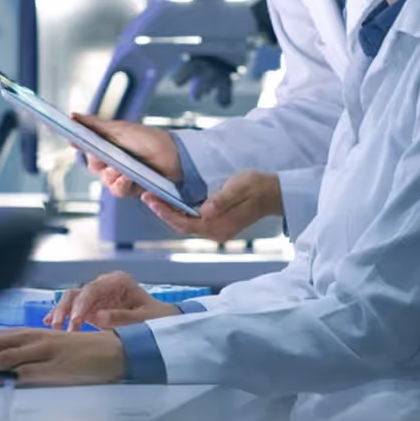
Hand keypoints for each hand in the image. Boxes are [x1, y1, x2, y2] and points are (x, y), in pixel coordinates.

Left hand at [0, 328, 126, 385]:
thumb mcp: (52, 345)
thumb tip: (1, 364)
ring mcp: (46, 353)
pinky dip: (10, 378)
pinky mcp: (56, 369)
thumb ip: (29, 353)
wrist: (114, 351)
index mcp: (34, 333)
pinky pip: (28, 373)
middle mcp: (37, 339)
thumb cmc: (82, 350)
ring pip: (9, 356)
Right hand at [45, 272, 181, 329]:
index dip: (82, 304)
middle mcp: (104, 286)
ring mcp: (97, 297)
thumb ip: (122, 316)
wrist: (165, 322)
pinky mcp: (93, 309)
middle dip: (66, 308)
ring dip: (61, 312)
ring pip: (72, 299)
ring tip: (54, 327)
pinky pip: (73, 310)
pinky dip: (63, 316)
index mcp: (118, 282)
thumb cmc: (158, 317)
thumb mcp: (145, 318)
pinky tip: (50, 323)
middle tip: (60, 325)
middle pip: (79, 292)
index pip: (93, 289)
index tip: (75, 320)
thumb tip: (98, 317)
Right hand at [69, 115, 182, 194]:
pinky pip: (118, 191)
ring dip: (113, 174)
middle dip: (100, 161)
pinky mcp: (131, 189)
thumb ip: (95, 125)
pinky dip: (123, 184)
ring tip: (124, 169)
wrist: (174, 154)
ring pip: (104, 180)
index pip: (85, 145)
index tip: (71, 138)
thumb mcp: (120, 130)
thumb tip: (73, 116)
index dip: (77, 142)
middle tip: (107, 156)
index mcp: (106, 145)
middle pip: (93, 166)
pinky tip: (130, 177)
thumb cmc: (149, 139)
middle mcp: (110, 162)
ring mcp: (120, 176)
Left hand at [142, 169, 281, 243]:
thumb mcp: (238, 188)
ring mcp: (217, 231)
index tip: (151, 200)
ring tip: (153, 200)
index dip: (166, 212)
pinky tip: (171, 204)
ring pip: (186, 225)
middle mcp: (216, 233)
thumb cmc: (256, 187)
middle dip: (163, 212)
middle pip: (181, 226)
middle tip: (146, 197)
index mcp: (218, 226)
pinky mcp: (218, 225)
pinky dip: (179, 214)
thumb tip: (206, 210)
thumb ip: (221, 200)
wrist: (273, 193)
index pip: (185, 223)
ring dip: (169, 213)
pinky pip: (193, 222)